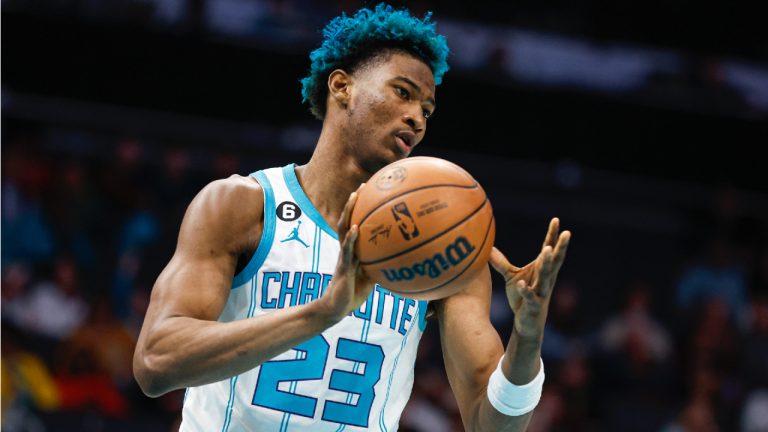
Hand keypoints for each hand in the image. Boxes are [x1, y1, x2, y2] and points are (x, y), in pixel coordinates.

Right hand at [320, 184, 373, 320]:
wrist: (337, 309)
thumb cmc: (353, 293)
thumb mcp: (371, 277)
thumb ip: (382, 266)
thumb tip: (402, 260)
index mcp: (353, 250)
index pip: (355, 224)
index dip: (360, 209)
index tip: (370, 192)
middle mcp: (347, 249)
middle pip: (348, 220)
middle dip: (353, 202)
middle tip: (362, 186)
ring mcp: (344, 256)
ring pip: (344, 229)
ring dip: (349, 212)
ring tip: (354, 197)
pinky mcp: (343, 267)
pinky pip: (347, 250)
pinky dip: (351, 238)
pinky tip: (356, 229)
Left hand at [490, 218, 570, 340]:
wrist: (527, 324)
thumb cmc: (522, 298)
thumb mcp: (511, 278)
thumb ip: (501, 263)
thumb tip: (488, 249)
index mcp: (542, 271)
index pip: (548, 250)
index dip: (552, 235)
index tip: (556, 220)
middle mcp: (546, 280)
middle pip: (555, 261)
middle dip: (560, 247)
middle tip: (567, 233)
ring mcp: (541, 292)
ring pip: (546, 277)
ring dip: (546, 264)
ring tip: (547, 250)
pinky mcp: (533, 305)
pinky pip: (531, 297)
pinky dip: (527, 290)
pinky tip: (523, 284)